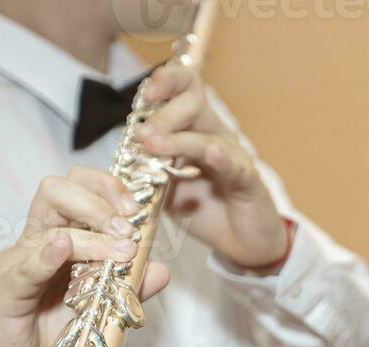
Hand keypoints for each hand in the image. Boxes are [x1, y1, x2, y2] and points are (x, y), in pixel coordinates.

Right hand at [0, 167, 170, 346]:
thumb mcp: (100, 309)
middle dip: (100, 199)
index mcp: (59, 238)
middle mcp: (36, 242)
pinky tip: (65, 249)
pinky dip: (47, 254)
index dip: (109, 189)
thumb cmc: (52, 337)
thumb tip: (161, 270)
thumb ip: (129, 287)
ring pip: (50, 226)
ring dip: (92, 235)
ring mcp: (19, 262)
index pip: (78, 189)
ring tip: (121, 251)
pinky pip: (27, 265)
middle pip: (57, 190)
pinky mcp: (5, 289)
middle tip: (129, 228)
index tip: (138, 211)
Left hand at [134, 64, 290, 270]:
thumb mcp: (167, 189)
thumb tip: (120, 160)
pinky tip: (212, 153)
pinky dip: (222, 159)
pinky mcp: (248, 182)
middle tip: (142, 135)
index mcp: (194, 128)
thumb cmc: (204, 210)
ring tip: (154, 145)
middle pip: (194, 101)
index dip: (165, 81)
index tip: (145, 94)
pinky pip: (234, 167)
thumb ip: (147, 171)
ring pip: (207, 136)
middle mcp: (214, 134)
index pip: (183, 88)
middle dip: (163, 114)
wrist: (240, 243)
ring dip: (179, 139)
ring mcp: (233, 157)